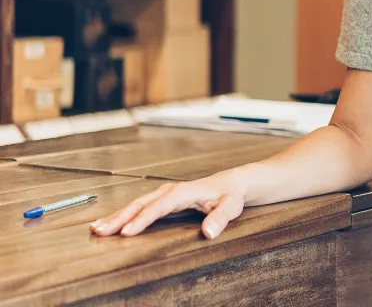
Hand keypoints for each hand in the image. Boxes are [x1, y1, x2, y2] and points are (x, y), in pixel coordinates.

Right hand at [90, 171, 246, 239]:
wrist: (231, 183)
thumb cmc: (230, 195)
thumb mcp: (231, 206)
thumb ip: (220, 218)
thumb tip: (209, 232)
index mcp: (184, 192)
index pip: (160, 206)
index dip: (143, 219)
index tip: (127, 232)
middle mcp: (170, 191)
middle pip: (141, 204)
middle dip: (120, 217)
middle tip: (100, 231)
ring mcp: (164, 194)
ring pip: (136, 204)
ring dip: (116, 216)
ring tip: (96, 229)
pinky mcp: (161, 199)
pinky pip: (139, 207)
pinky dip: (123, 214)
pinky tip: (109, 223)